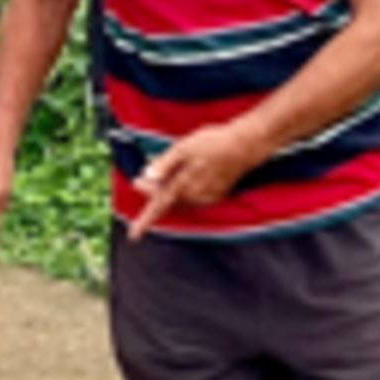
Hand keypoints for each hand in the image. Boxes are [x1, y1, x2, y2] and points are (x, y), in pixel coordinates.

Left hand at [126, 120, 261, 238]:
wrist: (245, 145)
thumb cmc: (213, 143)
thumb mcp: (183, 147)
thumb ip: (164, 163)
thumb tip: (147, 175)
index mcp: (183, 185)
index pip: (158, 206)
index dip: (144, 221)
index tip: (134, 236)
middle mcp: (195, 195)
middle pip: (166, 200)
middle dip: (152, 192)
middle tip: (140, 178)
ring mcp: (207, 196)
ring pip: (180, 198)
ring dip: (168, 189)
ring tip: (165, 172)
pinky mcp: (217, 193)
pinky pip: (194, 196)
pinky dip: (184, 189)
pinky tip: (186, 175)